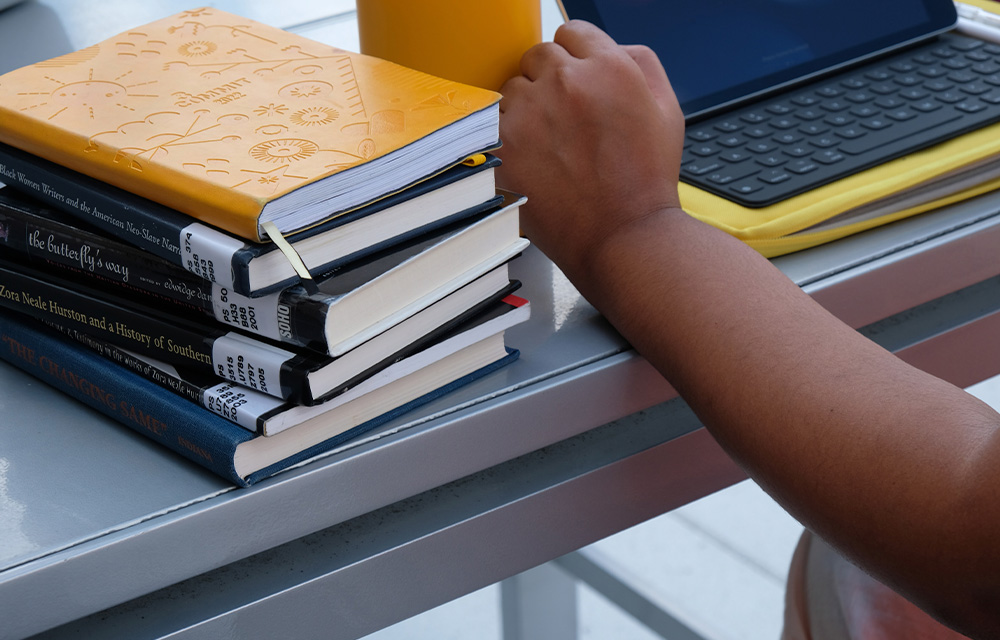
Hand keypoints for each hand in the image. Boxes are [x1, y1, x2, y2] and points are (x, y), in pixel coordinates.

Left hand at [496, 21, 685, 281]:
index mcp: (609, 67)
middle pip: (538, 55)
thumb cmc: (645, 181)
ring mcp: (530, 112)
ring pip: (513, 89)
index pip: (573, 33)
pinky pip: (494, 124)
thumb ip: (640, 63)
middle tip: (564, 120)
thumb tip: (611, 47)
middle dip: (549, 81)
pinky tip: (535, 162)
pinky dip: (509, 139)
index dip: (575, 60)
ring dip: (526, 108)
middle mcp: (566, 82)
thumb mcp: (666, 110)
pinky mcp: (503, 145)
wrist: (621, 236)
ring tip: (551, 146)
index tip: (575, 82)